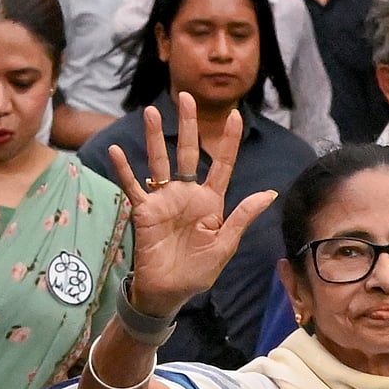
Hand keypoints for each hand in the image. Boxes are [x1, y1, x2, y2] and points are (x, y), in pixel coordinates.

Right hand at [109, 92, 277, 316]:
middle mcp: (188, 195)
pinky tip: (118, 150)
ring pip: (159, 162)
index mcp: (212, 202)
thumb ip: (243, 216)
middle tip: (186, 97)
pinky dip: (125, 169)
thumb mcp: (225, 244)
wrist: (169, 292)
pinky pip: (133, 186)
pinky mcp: (144, 211)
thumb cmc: (198, 271)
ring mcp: (165, 200)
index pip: (222, 165)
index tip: (235, 116)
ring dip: (154, 138)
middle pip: (188, 153)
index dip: (228, 142)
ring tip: (150, 111)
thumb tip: (270, 193)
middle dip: (188, 125)